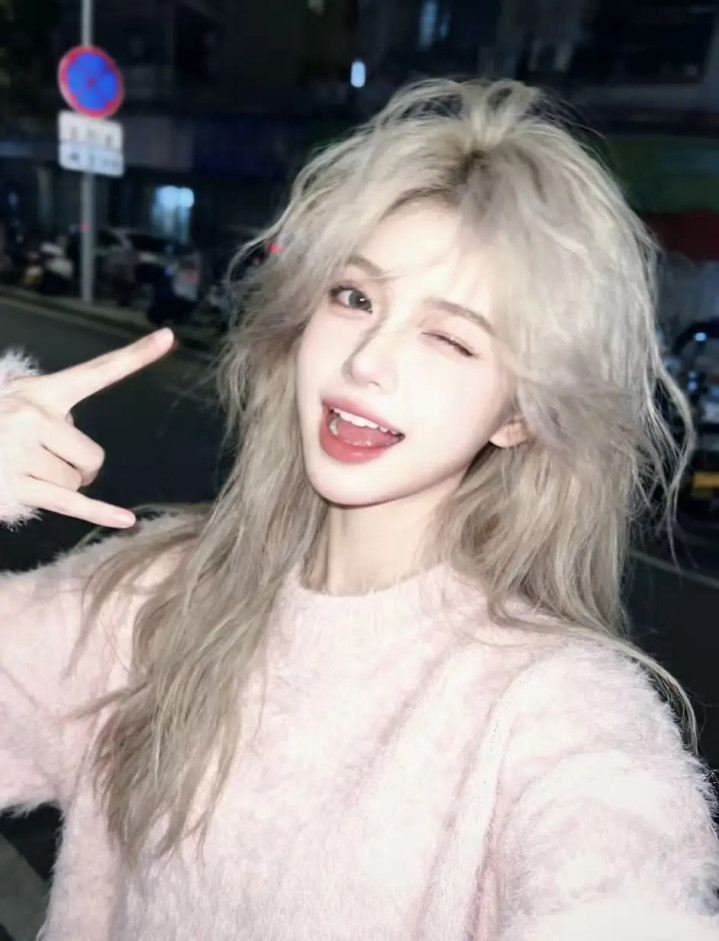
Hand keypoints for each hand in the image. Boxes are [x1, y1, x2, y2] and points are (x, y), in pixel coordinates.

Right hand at [1, 329, 174, 527]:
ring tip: (24, 472)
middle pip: (92, 457)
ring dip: (60, 486)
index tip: (169, 336)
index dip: (136, 355)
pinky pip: (70, 505)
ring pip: (77, 484)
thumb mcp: (12, 398)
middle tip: (46, 462)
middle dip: (78, 468)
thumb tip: (72, 437)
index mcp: (41, 391)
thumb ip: (48, 408)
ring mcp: (23, 453)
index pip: (98, 371)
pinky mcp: (17, 486)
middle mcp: (35, 417)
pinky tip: (126, 520)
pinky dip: (100, 514)